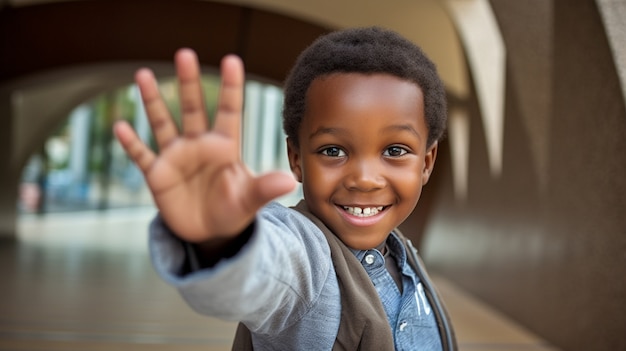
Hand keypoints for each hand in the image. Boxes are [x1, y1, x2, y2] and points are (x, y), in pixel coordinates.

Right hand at [114, 49, 295, 243]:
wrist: (210, 232)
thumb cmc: (234, 210)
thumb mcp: (250, 200)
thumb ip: (265, 188)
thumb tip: (289, 182)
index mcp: (225, 146)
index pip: (230, 110)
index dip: (231, 87)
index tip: (232, 60)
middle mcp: (199, 145)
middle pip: (193, 108)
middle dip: (189, 83)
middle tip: (185, 54)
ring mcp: (176, 157)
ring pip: (163, 123)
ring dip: (153, 101)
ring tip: (143, 74)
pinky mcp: (158, 174)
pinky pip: (142, 155)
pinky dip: (131, 143)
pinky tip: (120, 126)